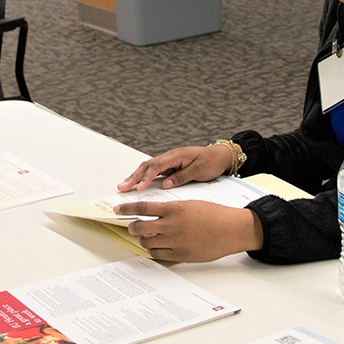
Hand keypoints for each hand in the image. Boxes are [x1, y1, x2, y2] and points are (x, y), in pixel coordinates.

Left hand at [113, 200, 263, 261]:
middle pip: (140, 228)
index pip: (143, 208)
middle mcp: (172, 225)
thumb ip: (169, 210)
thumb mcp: (189, 204)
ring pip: (148, 243)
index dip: (127, 209)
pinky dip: (154, 250)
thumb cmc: (213, 214)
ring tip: (148, 236)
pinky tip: (157, 246)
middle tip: (133, 226)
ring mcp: (176, 241)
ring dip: (144, 239)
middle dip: (133, 227)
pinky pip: (159, 254)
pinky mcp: (181, 255)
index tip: (117, 210)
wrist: (231, 229)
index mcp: (174, 209)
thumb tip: (153, 214)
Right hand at [117, 145, 232, 191]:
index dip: (146, 177)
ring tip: (124, 185)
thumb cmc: (212, 161)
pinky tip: (138, 184)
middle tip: (122, 187)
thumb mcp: (199, 170)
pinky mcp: (171, 167)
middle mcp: (170, 157)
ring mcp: (170, 162)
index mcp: (176, 156)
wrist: (221, 156)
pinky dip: (144, 177)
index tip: (138, 188)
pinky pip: (155, 172)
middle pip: (147, 166)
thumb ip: (182, 177)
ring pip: (148, 168)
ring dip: (136, 177)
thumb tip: (165, 184)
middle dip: (134, 176)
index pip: (156, 166)